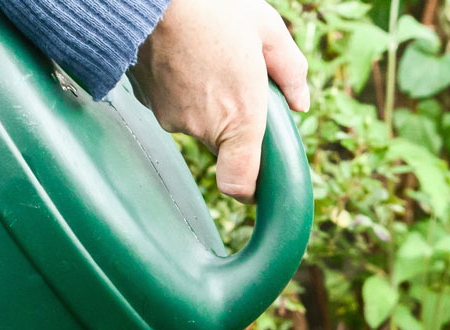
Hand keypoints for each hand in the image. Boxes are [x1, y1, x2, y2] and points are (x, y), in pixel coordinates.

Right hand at [131, 0, 308, 200]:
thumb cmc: (209, 5)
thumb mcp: (265, 27)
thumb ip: (290, 70)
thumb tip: (300, 103)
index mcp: (240, 116)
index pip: (239, 185)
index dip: (250, 191)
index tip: (258, 184)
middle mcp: (203, 126)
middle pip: (224, 145)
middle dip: (233, 122)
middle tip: (236, 80)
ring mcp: (172, 117)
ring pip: (199, 123)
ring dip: (207, 102)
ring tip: (207, 57)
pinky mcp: (149, 103)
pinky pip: (175, 106)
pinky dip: (182, 90)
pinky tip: (185, 55)